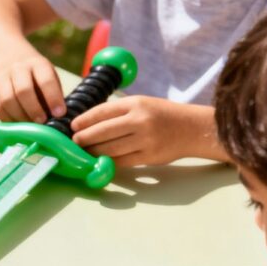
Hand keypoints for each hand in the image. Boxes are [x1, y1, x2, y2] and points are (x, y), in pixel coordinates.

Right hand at [0, 54, 65, 122]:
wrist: (12, 62)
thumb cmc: (38, 78)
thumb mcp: (51, 79)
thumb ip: (53, 96)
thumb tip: (56, 120)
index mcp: (38, 64)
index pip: (46, 80)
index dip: (53, 98)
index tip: (59, 113)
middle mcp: (18, 68)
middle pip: (23, 90)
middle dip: (34, 109)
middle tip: (42, 123)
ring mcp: (2, 78)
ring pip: (7, 100)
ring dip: (19, 117)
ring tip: (29, 127)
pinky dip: (7, 119)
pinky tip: (16, 125)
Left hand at [72, 97, 217, 166]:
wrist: (193, 128)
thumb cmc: (162, 115)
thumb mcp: (142, 104)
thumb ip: (118, 112)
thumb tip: (88, 122)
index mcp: (136, 103)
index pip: (102, 111)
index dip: (84, 120)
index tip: (73, 126)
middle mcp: (140, 120)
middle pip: (102, 132)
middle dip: (84, 138)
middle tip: (74, 142)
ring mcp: (145, 139)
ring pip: (109, 149)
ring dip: (92, 152)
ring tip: (83, 152)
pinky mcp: (149, 156)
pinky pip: (121, 161)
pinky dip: (107, 162)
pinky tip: (99, 161)